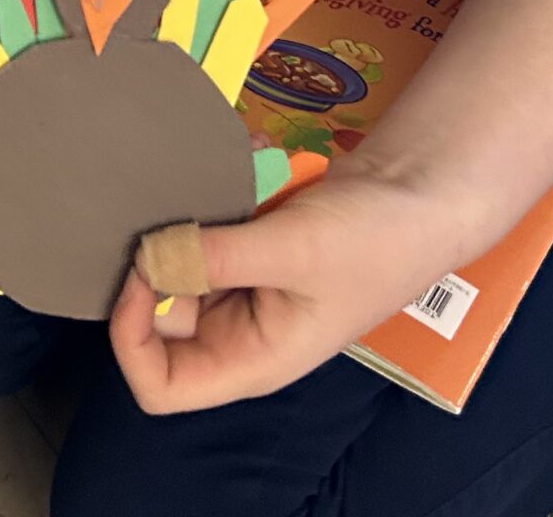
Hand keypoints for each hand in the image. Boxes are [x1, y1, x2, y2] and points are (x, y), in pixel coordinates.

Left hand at [108, 171, 455, 413]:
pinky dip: (213, 200)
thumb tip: (146, 258)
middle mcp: (238, 333)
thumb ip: (216, 258)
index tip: (139, 272)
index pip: (159, 385)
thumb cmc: (373, 241)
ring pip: (178, 265)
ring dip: (189, 221)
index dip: (132, 338)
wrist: (420, 193)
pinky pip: (205, 232)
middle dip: (159, 260)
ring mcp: (242, 289)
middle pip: (158, 316)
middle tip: (169, 204)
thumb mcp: (294, 250)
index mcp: (250, 360)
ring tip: (221, 181)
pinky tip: (243, 167)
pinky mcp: (248, 249)